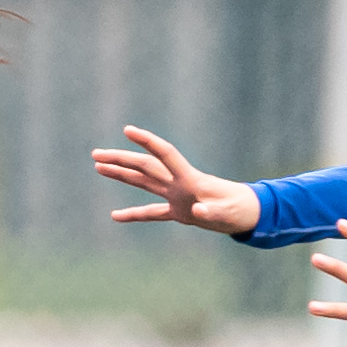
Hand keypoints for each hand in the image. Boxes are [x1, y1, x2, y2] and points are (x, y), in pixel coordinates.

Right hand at [91, 125, 258, 236]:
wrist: (249, 214)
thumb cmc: (240, 211)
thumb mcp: (227, 212)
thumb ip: (212, 210)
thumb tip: (198, 210)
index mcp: (190, 179)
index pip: (164, 154)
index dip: (147, 142)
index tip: (127, 130)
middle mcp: (179, 183)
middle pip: (144, 167)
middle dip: (120, 159)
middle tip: (96, 155)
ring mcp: (177, 196)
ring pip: (143, 182)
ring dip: (121, 175)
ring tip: (99, 167)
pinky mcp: (179, 211)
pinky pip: (151, 212)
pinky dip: (134, 214)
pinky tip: (115, 216)